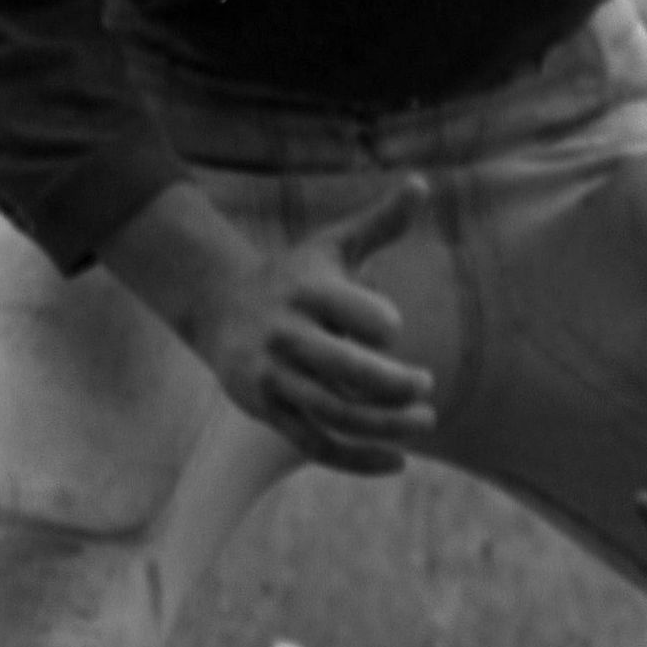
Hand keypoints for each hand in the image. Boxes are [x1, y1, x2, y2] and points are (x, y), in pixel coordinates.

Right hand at [189, 173, 437, 475]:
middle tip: (427, 386)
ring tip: (425, 421)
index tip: (393, 329)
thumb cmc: (294, 275)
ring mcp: (275, 377)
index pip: (347, 310)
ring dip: (383, 426)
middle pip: (342, 369)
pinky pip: (316, 445)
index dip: (379, 322)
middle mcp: (287, 335)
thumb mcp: (332, 245)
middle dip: (390, 383)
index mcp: (305, 291)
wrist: (219, 308)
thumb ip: (380, 222)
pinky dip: (357, 460)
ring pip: (332, 412)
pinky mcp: (270, 411)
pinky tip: (397, 462)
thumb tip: (423, 184)